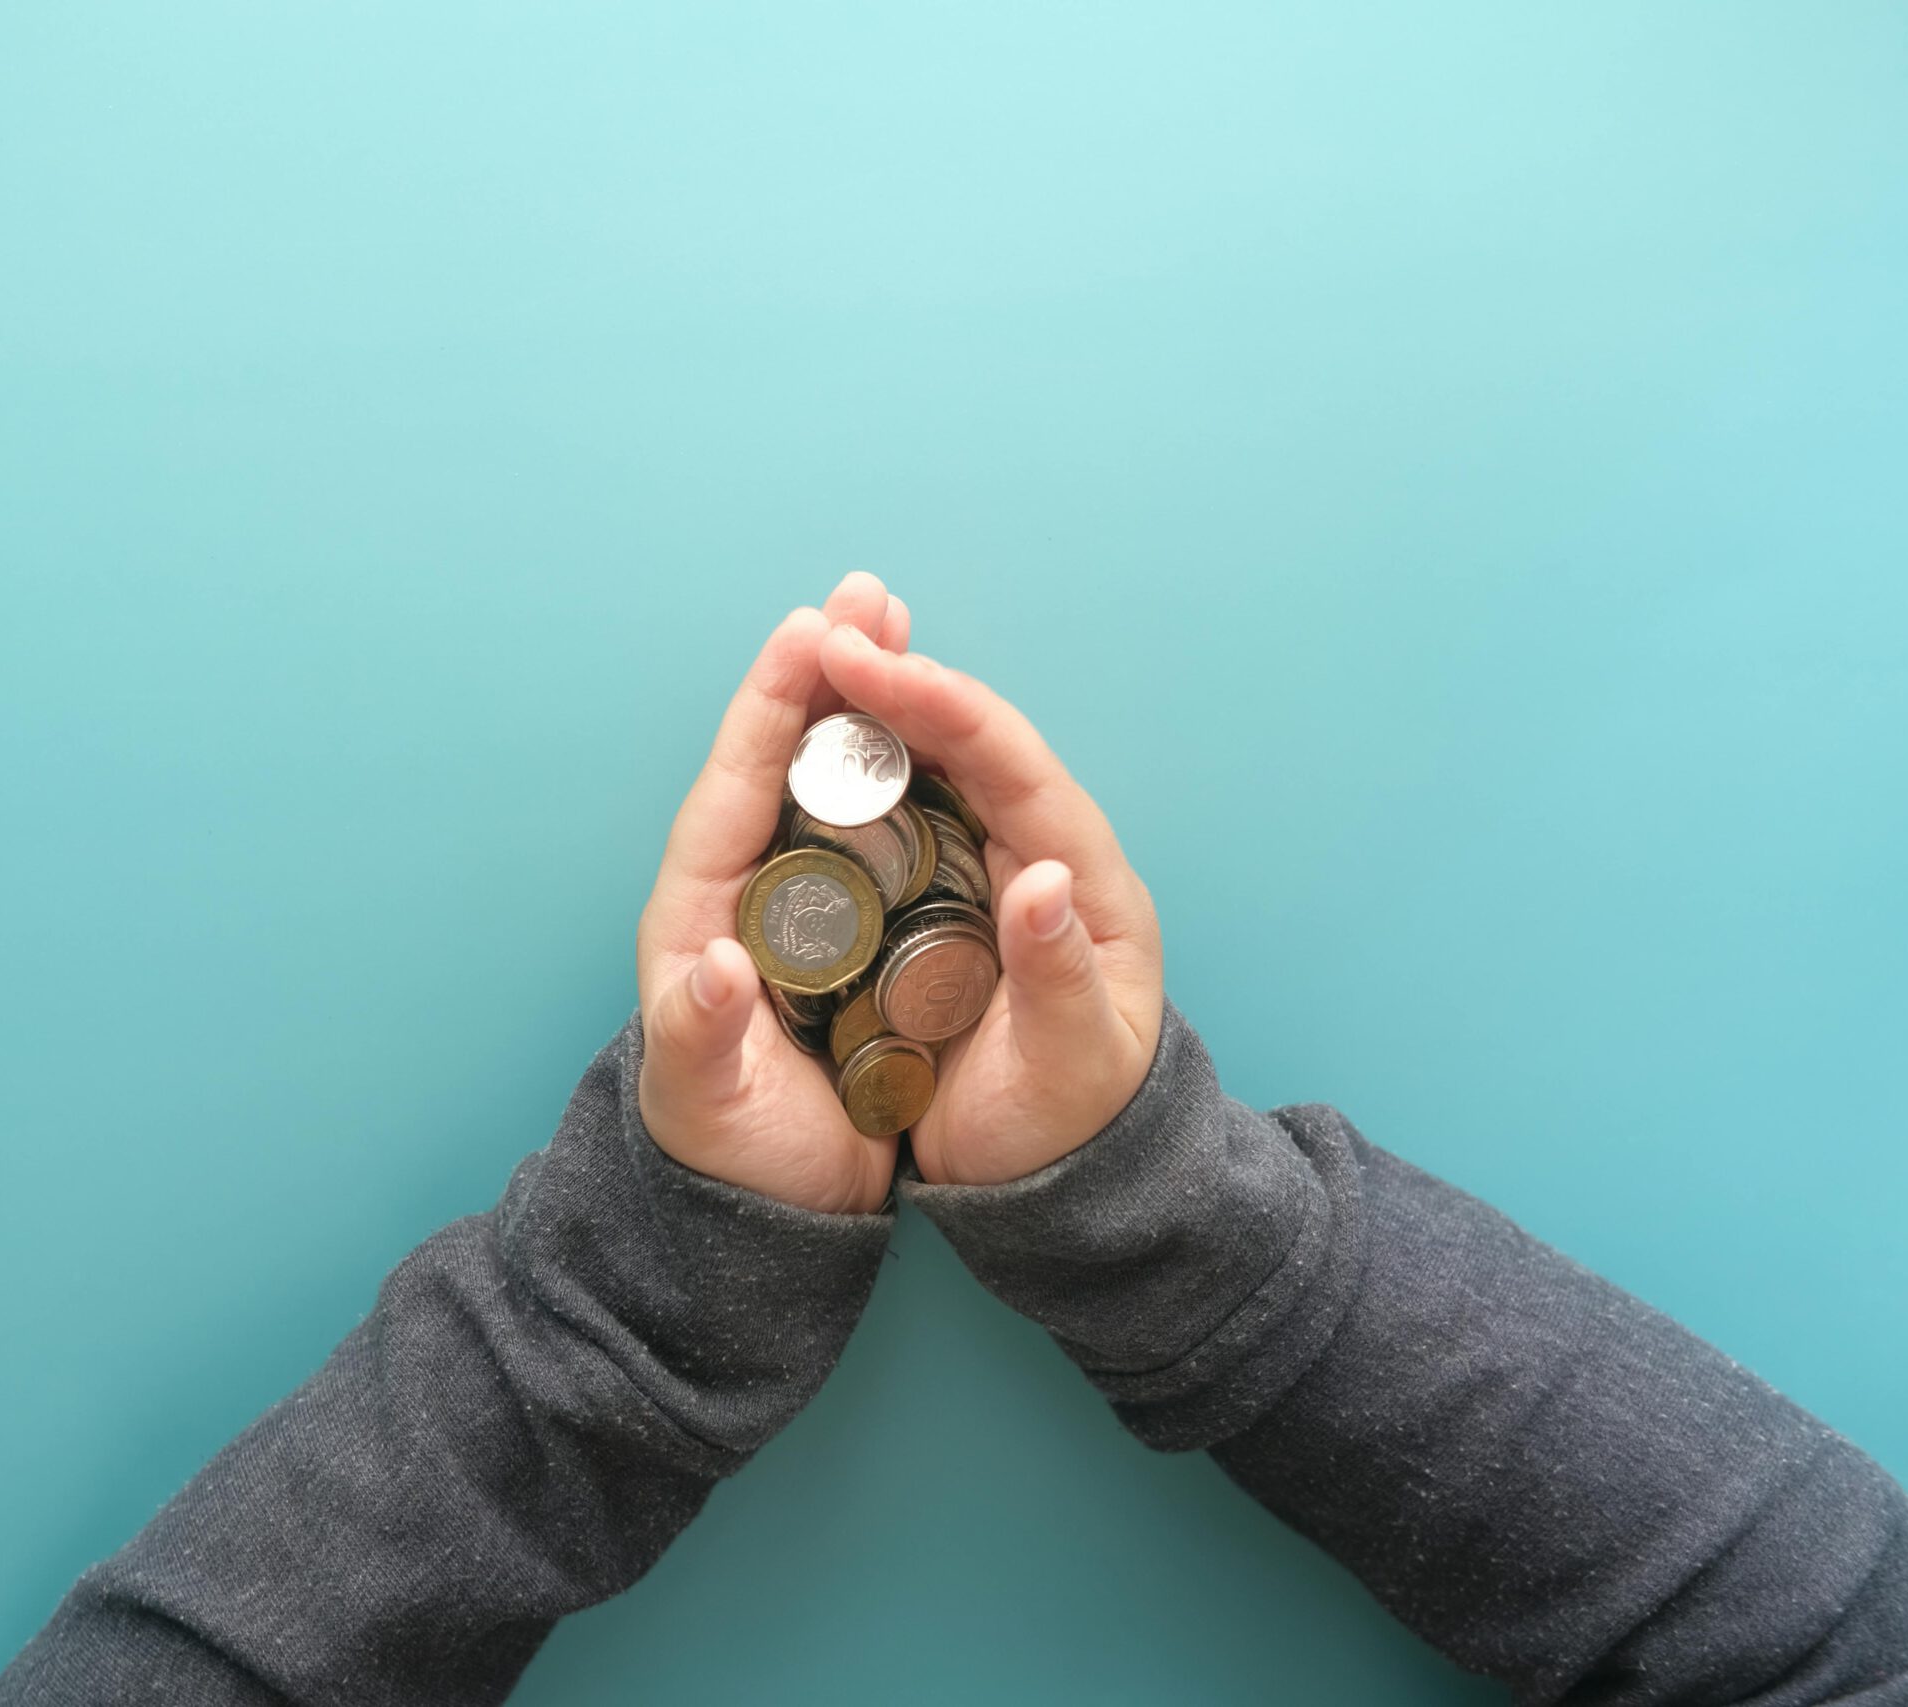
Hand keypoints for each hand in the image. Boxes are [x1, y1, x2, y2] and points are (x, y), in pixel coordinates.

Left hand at [635, 574, 914, 1213]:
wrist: (766, 1216)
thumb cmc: (727, 1158)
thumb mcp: (704, 1105)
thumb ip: (701, 1035)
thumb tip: (714, 968)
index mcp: (698, 914)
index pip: (733, 787)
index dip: (768, 708)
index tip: (807, 634)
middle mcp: (745, 892)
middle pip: (783, 758)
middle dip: (825, 673)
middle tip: (869, 592)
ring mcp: (799, 907)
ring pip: (831, 781)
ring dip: (866, 703)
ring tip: (900, 627)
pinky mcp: (848, 932)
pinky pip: (875, 828)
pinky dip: (902, 768)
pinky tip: (936, 728)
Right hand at [817, 623, 1163, 1185]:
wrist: (1070, 1180)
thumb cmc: (1072, 1128)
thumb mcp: (1072, 1067)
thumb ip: (1060, 974)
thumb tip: (1047, 879)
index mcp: (1086, 882)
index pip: (1014, 767)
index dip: (944, 707)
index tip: (872, 665)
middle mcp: (1046, 855)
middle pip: (975, 742)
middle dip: (903, 679)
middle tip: (829, 628)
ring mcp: (999, 872)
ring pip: (941, 764)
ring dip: (883, 704)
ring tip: (821, 650)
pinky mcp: (957, 899)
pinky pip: (913, 808)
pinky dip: (870, 762)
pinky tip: (822, 735)